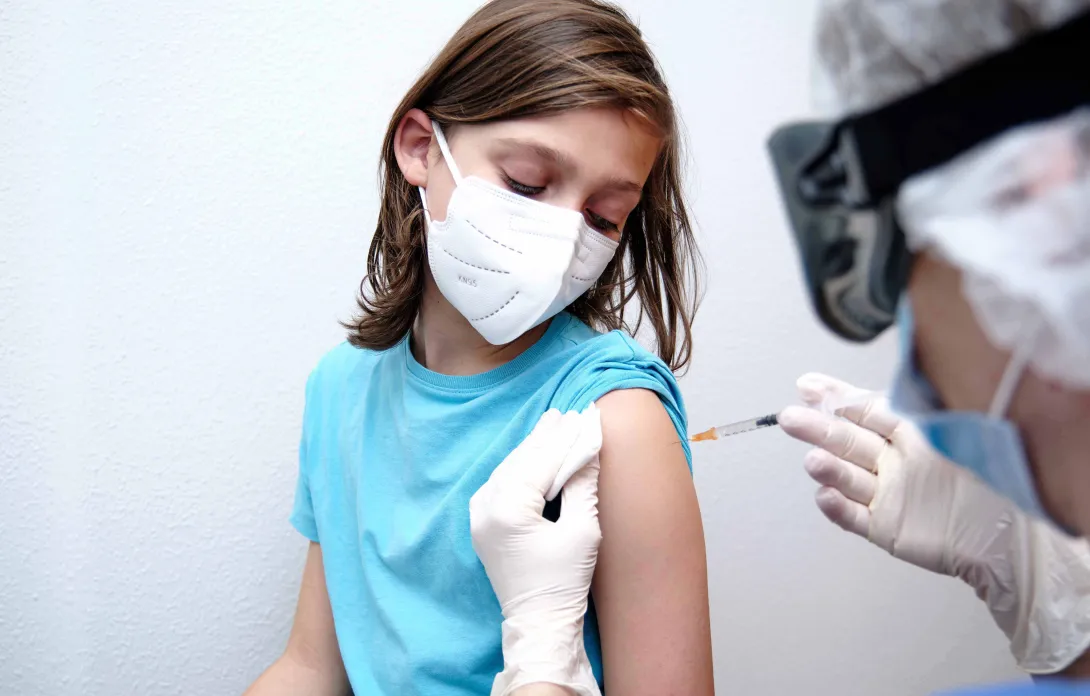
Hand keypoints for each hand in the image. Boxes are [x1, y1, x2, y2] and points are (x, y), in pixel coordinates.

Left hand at [470, 408, 603, 695]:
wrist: (538, 623)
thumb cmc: (563, 582)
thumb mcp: (582, 531)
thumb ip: (582, 484)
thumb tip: (588, 446)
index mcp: (507, 510)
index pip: (541, 462)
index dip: (565, 438)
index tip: (583, 416)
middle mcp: (485, 508)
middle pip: (521, 460)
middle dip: (546, 438)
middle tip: (568, 413)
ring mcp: (478, 516)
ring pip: (508, 469)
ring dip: (532, 449)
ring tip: (553, 425)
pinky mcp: (481, 523)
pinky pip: (500, 483)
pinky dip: (520, 466)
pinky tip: (534, 453)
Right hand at [778, 373, 1089, 673]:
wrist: (1012, 536)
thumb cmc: (990, 478)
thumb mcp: (949, 429)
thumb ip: (911, 408)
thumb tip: (877, 381)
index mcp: (908, 434)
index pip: (865, 409)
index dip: (835, 396)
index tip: (808, 385)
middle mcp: (892, 462)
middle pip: (847, 441)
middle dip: (817, 428)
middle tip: (790, 417)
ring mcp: (887, 494)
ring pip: (848, 477)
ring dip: (827, 468)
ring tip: (812, 460)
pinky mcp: (886, 527)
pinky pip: (854, 517)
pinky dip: (837, 508)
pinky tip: (824, 495)